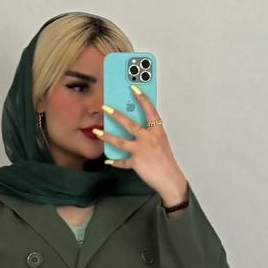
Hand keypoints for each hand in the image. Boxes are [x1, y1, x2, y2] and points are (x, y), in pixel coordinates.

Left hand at [97, 86, 187, 202]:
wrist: (170, 179)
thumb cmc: (166, 161)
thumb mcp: (160, 142)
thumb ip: (149, 133)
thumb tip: (136, 128)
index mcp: (157, 131)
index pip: (150, 110)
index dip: (142, 98)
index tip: (134, 87)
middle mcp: (149, 138)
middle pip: (130, 124)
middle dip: (116, 115)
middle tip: (106, 108)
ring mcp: (142, 150)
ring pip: (120, 141)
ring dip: (107, 136)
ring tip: (97, 131)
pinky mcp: (136, 162)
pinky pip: (122, 161)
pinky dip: (115, 161)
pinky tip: (108, 160)